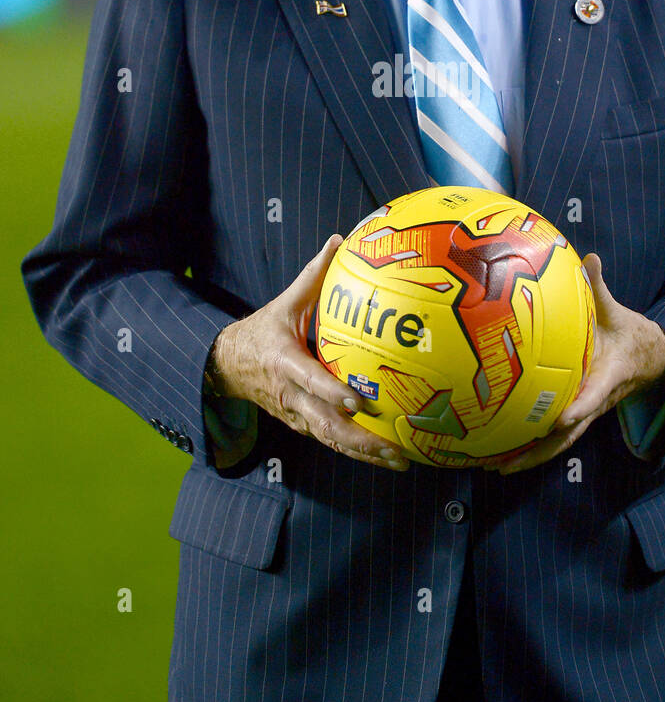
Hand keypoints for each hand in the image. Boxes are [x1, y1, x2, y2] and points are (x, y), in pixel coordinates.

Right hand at [209, 236, 409, 472]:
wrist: (228, 365)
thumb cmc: (263, 331)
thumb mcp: (284, 303)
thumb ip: (312, 275)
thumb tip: (339, 240)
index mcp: (284, 363)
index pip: (310, 381)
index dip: (331, 393)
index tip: (357, 401)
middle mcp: (291, 396)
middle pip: (326, 426)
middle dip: (360, 440)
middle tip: (394, 447)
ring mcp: (296, 415)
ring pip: (330, 440)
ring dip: (364, 453)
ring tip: (400, 460)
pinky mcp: (302, 425)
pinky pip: (330, 441)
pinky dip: (357, 452)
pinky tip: (387, 456)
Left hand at [498, 252, 664, 474]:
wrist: (650, 360)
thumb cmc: (628, 334)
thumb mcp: (617, 311)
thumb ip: (601, 289)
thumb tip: (591, 258)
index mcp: (607, 376)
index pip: (593, 396)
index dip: (579, 408)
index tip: (561, 419)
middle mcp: (594, 401)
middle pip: (568, 434)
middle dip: (539, 451)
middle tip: (506, 463)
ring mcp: (585, 412)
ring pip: (559, 442)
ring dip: (531, 458)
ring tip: (496, 468)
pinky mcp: (578, 414)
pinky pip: (555, 437)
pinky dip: (532, 448)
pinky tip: (503, 454)